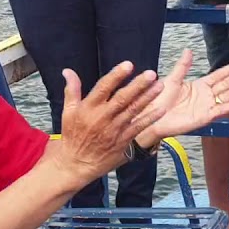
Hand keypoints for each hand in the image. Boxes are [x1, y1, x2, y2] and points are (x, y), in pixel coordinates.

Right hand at [55, 61, 164, 183]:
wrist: (76, 163)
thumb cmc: (72, 136)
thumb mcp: (68, 112)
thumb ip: (72, 90)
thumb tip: (67, 71)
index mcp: (89, 108)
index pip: (103, 88)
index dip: (116, 76)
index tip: (128, 65)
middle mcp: (102, 118)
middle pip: (122, 98)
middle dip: (138, 85)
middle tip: (151, 74)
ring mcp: (114, 130)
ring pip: (132, 111)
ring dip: (147, 98)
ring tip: (159, 86)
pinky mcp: (122, 141)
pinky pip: (138, 128)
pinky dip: (149, 119)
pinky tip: (161, 110)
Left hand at [136, 50, 228, 145]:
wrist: (152, 116)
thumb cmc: (160, 99)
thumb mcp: (172, 79)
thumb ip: (183, 66)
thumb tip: (188, 50)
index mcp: (198, 85)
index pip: (218, 76)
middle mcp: (205, 95)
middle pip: (226, 84)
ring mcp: (206, 106)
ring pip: (227, 96)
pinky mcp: (204, 117)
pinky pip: (221, 110)